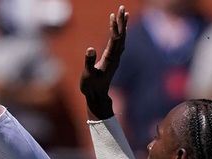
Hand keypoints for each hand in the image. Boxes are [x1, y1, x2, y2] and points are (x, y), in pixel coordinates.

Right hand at [80, 5, 127, 119]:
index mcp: (110, 58)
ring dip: (123, 26)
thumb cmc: (91, 86)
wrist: (97, 96)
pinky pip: (119, 44)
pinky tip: (121, 30)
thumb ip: (88, 61)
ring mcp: (115, 59)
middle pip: (121, 36)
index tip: (113, 15)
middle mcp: (115, 57)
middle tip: (122, 7)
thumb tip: (90, 48)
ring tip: (124, 14)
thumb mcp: (87, 74)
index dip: (115, 27)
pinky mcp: (113, 60)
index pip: (115, 39)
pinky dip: (120, 34)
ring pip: (122, 39)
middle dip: (121, 21)